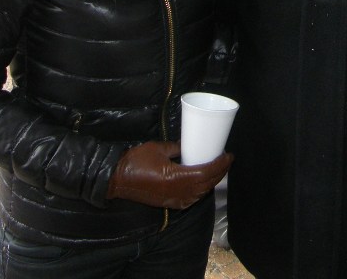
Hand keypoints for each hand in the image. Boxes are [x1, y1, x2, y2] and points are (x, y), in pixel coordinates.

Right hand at [106, 140, 231, 208]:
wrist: (117, 179)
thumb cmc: (136, 161)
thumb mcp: (159, 148)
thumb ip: (176, 147)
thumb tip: (188, 144)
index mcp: (178, 178)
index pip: (206, 173)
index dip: (220, 165)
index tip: (229, 156)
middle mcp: (179, 192)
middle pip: (207, 185)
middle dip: (219, 173)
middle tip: (226, 160)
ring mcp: (174, 200)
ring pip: (200, 194)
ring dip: (211, 182)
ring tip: (217, 169)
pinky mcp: (169, 203)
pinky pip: (191, 199)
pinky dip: (201, 191)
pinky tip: (202, 183)